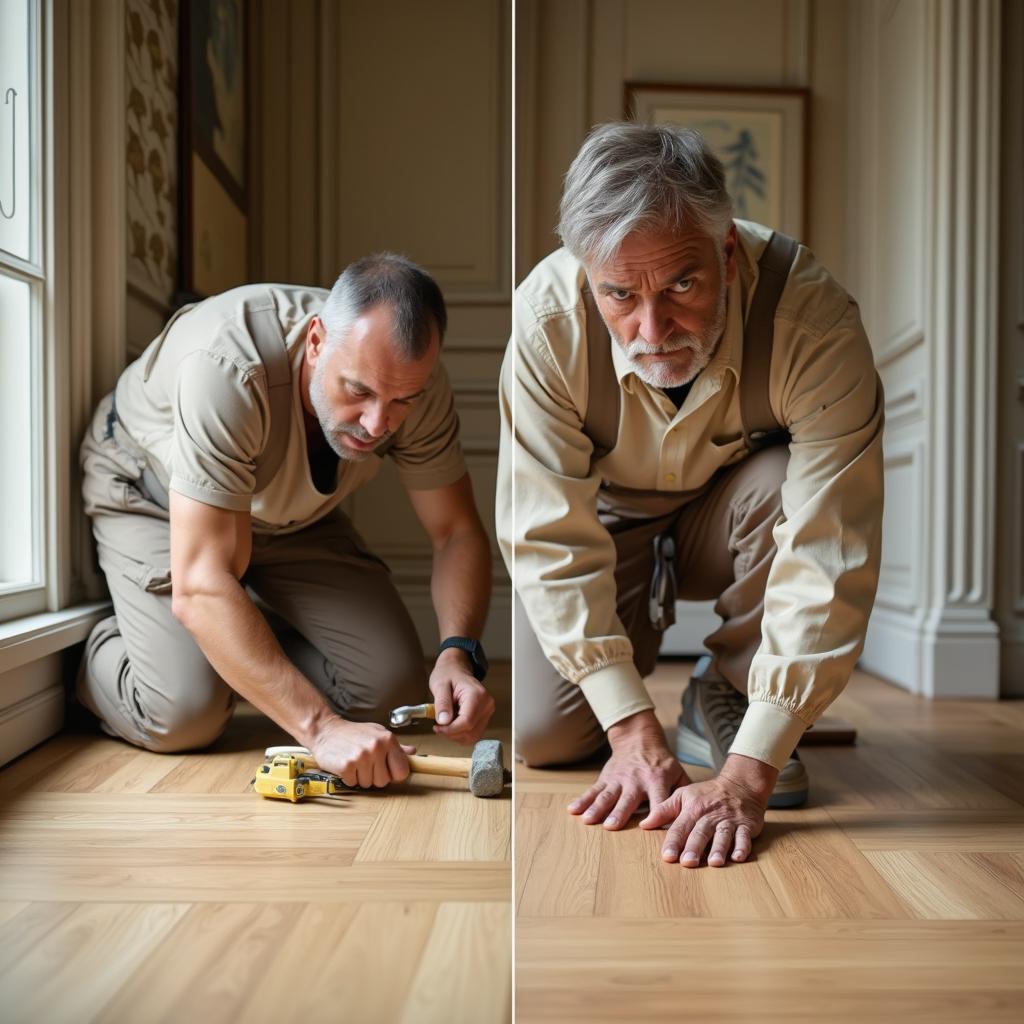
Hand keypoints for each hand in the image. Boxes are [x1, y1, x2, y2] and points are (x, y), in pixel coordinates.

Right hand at [309, 715, 415, 787]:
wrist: (326, 730)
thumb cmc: (353, 733)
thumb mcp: (377, 733)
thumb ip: (396, 746)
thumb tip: (412, 753)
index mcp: (388, 739)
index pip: (402, 771)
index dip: (394, 774)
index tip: (386, 770)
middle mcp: (376, 748)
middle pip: (384, 781)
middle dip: (374, 776)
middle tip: (365, 764)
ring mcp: (361, 757)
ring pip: (368, 784)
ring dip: (361, 777)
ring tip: (355, 762)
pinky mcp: (346, 766)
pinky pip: (353, 783)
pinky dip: (349, 778)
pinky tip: (346, 765)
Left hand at [429, 647, 495, 744]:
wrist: (456, 669)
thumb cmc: (448, 674)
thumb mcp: (439, 685)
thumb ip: (442, 703)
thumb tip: (444, 721)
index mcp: (477, 695)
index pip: (467, 722)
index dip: (450, 729)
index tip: (437, 727)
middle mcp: (486, 704)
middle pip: (470, 732)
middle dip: (452, 732)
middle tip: (439, 724)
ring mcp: (487, 711)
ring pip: (472, 736)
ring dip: (456, 734)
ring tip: (446, 721)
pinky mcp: (484, 717)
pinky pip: (473, 734)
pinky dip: (460, 734)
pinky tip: (453, 723)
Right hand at [568, 710, 686, 829]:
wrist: (638, 738)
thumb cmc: (661, 761)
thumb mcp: (677, 772)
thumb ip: (684, 792)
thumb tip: (693, 815)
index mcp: (657, 780)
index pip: (658, 799)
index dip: (656, 813)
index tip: (649, 827)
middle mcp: (636, 780)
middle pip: (627, 799)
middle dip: (619, 813)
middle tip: (611, 826)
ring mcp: (618, 779)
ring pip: (607, 796)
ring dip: (597, 808)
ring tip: (588, 821)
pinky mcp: (606, 778)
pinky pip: (593, 790)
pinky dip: (582, 800)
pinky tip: (573, 810)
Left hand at [639, 753, 777, 865]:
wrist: (740, 785)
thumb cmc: (707, 794)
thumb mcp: (683, 796)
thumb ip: (664, 810)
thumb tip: (644, 824)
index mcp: (693, 809)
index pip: (680, 826)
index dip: (674, 841)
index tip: (667, 856)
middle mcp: (710, 816)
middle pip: (701, 832)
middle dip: (694, 847)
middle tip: (687, 863)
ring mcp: (729, 821)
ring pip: (723, 835)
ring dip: (719, 849)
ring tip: (714, 863)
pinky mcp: (746, 826)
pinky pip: (745, 837)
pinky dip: (742, 847)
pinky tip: (738, 858)